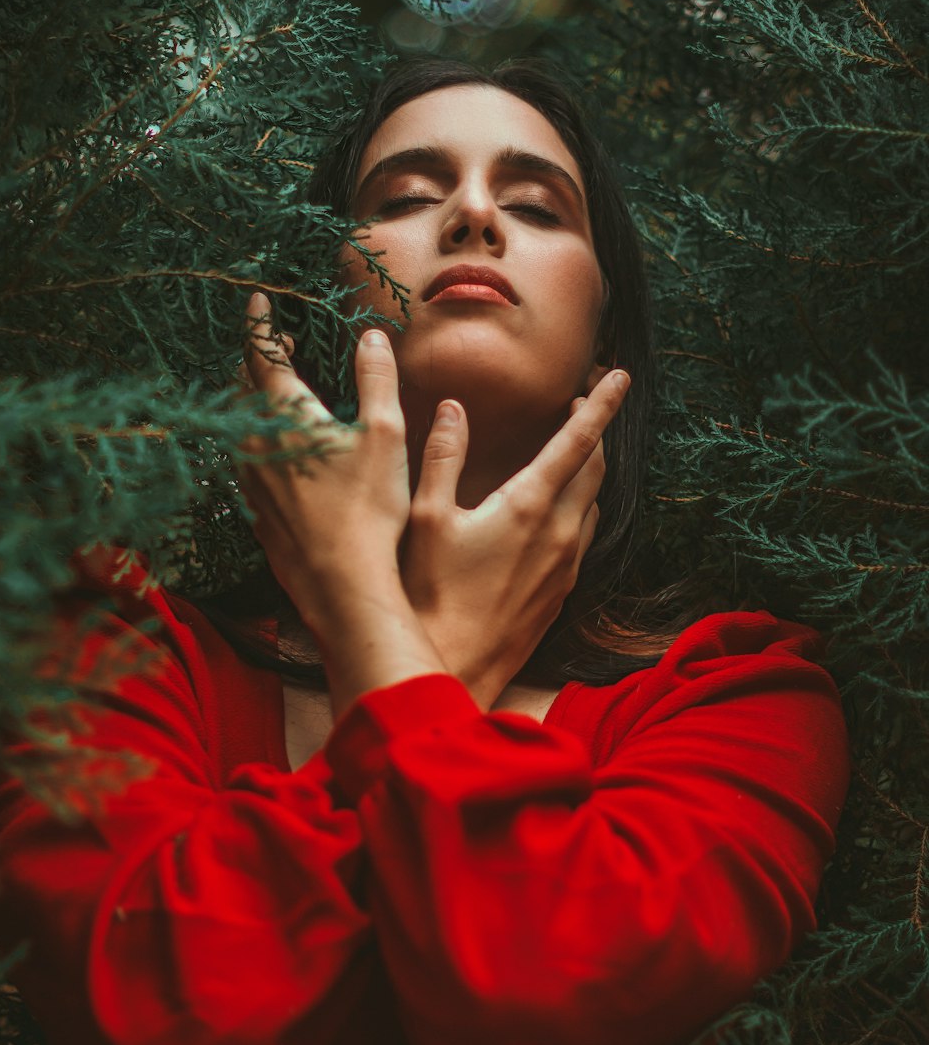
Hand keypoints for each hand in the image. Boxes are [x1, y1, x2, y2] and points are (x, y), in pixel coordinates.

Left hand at [237, 292, 410, 632]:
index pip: (261, 352)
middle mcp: (253, 440)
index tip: (256, 300)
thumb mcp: (385, 434)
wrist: (340, 583)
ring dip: (254, 401)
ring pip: (237, 424)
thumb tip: (371, 336)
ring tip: (279, 395)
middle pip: (242, 386)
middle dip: (258, 359)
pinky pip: (244, 461)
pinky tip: (277, 452)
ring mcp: (248, 478)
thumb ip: (375, 379)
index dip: (259, 323)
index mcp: (284, 413)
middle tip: (282, 346)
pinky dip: (255, 441)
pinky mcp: (252, 510)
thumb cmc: (368, 508)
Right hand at [400, 371, 631, 709]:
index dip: (602, 403)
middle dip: (594, 432)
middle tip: (580, 404)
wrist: (452, 669)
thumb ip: (443, 457)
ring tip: (567, 453)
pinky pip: (583, 537)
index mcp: (529, 505)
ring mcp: (566, 566)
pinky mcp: (561, 594)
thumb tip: (455, 409)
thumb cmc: (429, 595)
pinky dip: (578, 509)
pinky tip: (555, 512)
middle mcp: (560, 533)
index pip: (578, 441)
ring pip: (592, 504)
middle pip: (595, 469)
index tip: (620, 375)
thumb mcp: (424, 518)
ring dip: (587, 472)